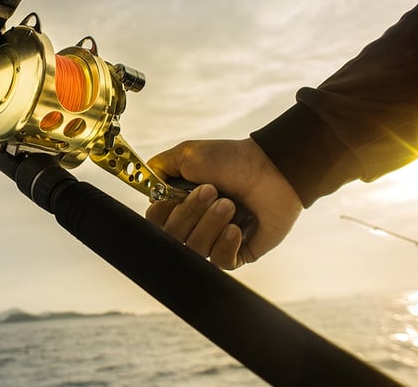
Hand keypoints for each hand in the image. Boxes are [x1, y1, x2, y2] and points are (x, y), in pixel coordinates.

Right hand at [145, 139, 302, 269]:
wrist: (273, 168)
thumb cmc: (232, 159)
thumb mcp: (187, 154)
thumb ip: (158, 168)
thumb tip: (145, 185)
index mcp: (179, 205)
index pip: (155, 224)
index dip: (166, 213)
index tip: (179, 194)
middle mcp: (193, 225)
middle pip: (172, 239)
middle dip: (191, 214)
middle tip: (213, 191)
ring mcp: (214, 241)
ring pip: (195, 250)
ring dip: (211, 224)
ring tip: (231, 205)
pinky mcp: (236, 254)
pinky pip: (219, 262)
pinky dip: (226, 244)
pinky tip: (237, 228)